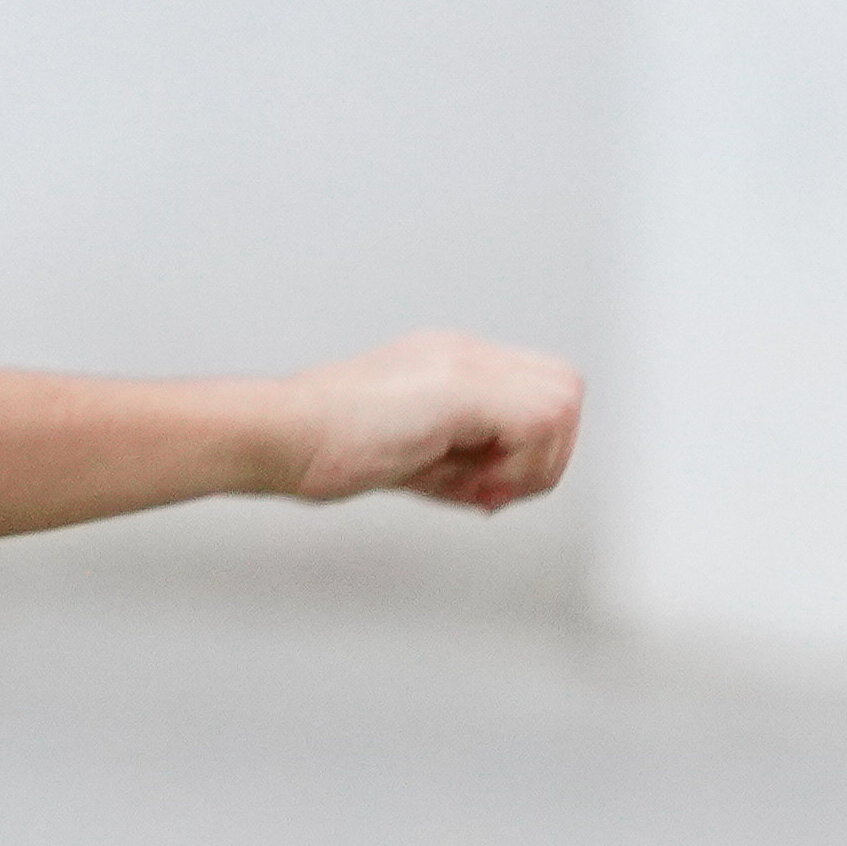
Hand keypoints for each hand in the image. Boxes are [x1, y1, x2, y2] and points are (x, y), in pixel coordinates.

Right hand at [274, 332, 585, 513]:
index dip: (530, 446)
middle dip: (545, 453)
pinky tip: (473, 484)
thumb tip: (496, 491)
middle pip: (564, 389)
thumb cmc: (321, 447)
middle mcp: (465, 355)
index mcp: (451, 364)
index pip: (535, 392)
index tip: (488, 484)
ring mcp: (466, 366)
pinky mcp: (462, 390)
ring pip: (563, 403)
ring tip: (481, 486)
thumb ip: (459, 467)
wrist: (282, 433)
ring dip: (534, 460)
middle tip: (494, 487)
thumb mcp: (410, 459)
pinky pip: (540, 422)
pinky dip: (520, 465)